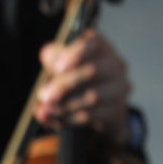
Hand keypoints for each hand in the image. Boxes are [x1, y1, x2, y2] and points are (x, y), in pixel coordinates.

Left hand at [36, 29, 132, 144]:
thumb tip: (46, 54)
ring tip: (46, 111)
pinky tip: (54, 120)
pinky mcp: (116, 111)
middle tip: (44, 96)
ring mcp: (119, 89)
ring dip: (65, 105)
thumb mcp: (64, 63)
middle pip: (93, 71)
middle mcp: (116, 65)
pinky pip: (91, 115)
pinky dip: (69, 119)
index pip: (95, 43)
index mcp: (102, 47)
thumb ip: (55, 57)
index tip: (57, 68)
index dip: (76, 54)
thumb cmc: (77, 77)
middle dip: (65, 85)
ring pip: (93, 96)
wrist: (101, 108)